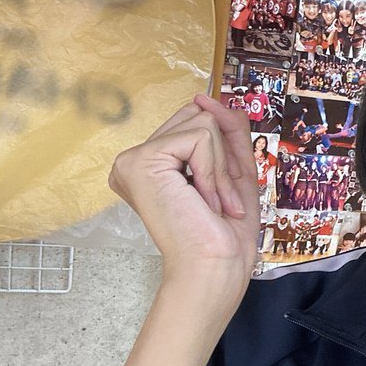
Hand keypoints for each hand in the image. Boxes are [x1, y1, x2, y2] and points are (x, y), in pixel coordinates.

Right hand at [109, 93, 259, 294]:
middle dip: (222, 159)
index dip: (221, 153)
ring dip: (220, 170)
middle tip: (215, 201)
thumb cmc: (225, 233)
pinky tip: (203, 202)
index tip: (216, 197)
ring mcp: (132, 159)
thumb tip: (207, 97)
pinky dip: (214, 171)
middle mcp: (134, 160)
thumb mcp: (233, 170)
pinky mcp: (141, 161)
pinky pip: (200, 137)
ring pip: (202, 124)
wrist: (216, 268)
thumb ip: (227, 129)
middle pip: (198, 116)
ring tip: (210, 205)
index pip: (195, 122)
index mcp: (150, 165)